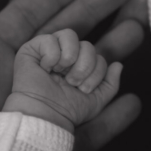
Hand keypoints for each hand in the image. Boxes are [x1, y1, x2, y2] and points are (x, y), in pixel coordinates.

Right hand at [4, 29, 121, 132]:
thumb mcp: (96, 101)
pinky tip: (44, 69)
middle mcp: (65, 56)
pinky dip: (51, 56)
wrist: (45, 115)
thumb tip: (119, 65)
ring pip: (70, 35)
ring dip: (70, 58)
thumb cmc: (66, 110)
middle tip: (72, 82)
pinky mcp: (31, 49)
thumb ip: (111, 84)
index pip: (98, 57)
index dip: (96, 73)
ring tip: (60, 74)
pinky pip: (50, 39)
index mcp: (79, 66)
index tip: (83, 89)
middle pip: (88, 45)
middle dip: (85, 67)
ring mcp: (49, 50)